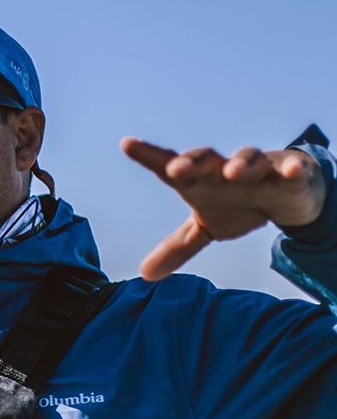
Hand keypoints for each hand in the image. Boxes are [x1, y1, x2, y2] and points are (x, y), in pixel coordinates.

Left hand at [121, 137, 326, 280]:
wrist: (286, 195)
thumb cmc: (236, 205)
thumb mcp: (205, 229)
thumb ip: (177, 248)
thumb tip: (144, 274)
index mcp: (200, 180)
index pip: (169, 165)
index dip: (148, 155)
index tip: (126, 143)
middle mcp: (223, 169)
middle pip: (205, 160)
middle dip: (191, 163)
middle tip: (175, 170)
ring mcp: (258, 168)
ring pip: (248, 160)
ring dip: (241, 164)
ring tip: (233, 172)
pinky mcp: (290, 173)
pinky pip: (291, 169)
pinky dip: (290, 170)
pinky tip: (290, 172)